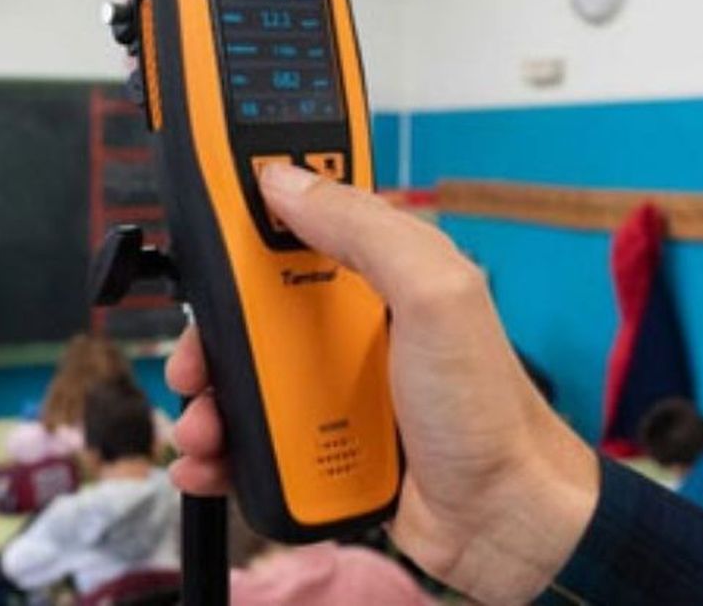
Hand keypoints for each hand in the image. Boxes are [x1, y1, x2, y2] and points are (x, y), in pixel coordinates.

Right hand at [166, 163, 600, 604]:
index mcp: (380, 270)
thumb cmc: (490, 410)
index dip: (248, 214)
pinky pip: (256, 436)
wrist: (507, 521)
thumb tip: (286, 181)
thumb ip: (365, 230)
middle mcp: (353, 323)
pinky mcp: (323, 442)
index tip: (203, 218)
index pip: (300, 220)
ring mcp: (337, 384)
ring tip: (204, 427)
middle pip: (252, 304)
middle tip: (195, 359)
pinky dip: (224, 448)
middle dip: (211, 330)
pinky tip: (210, 461)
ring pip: (246, 374)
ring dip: (210, 398)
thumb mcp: (434, 295)